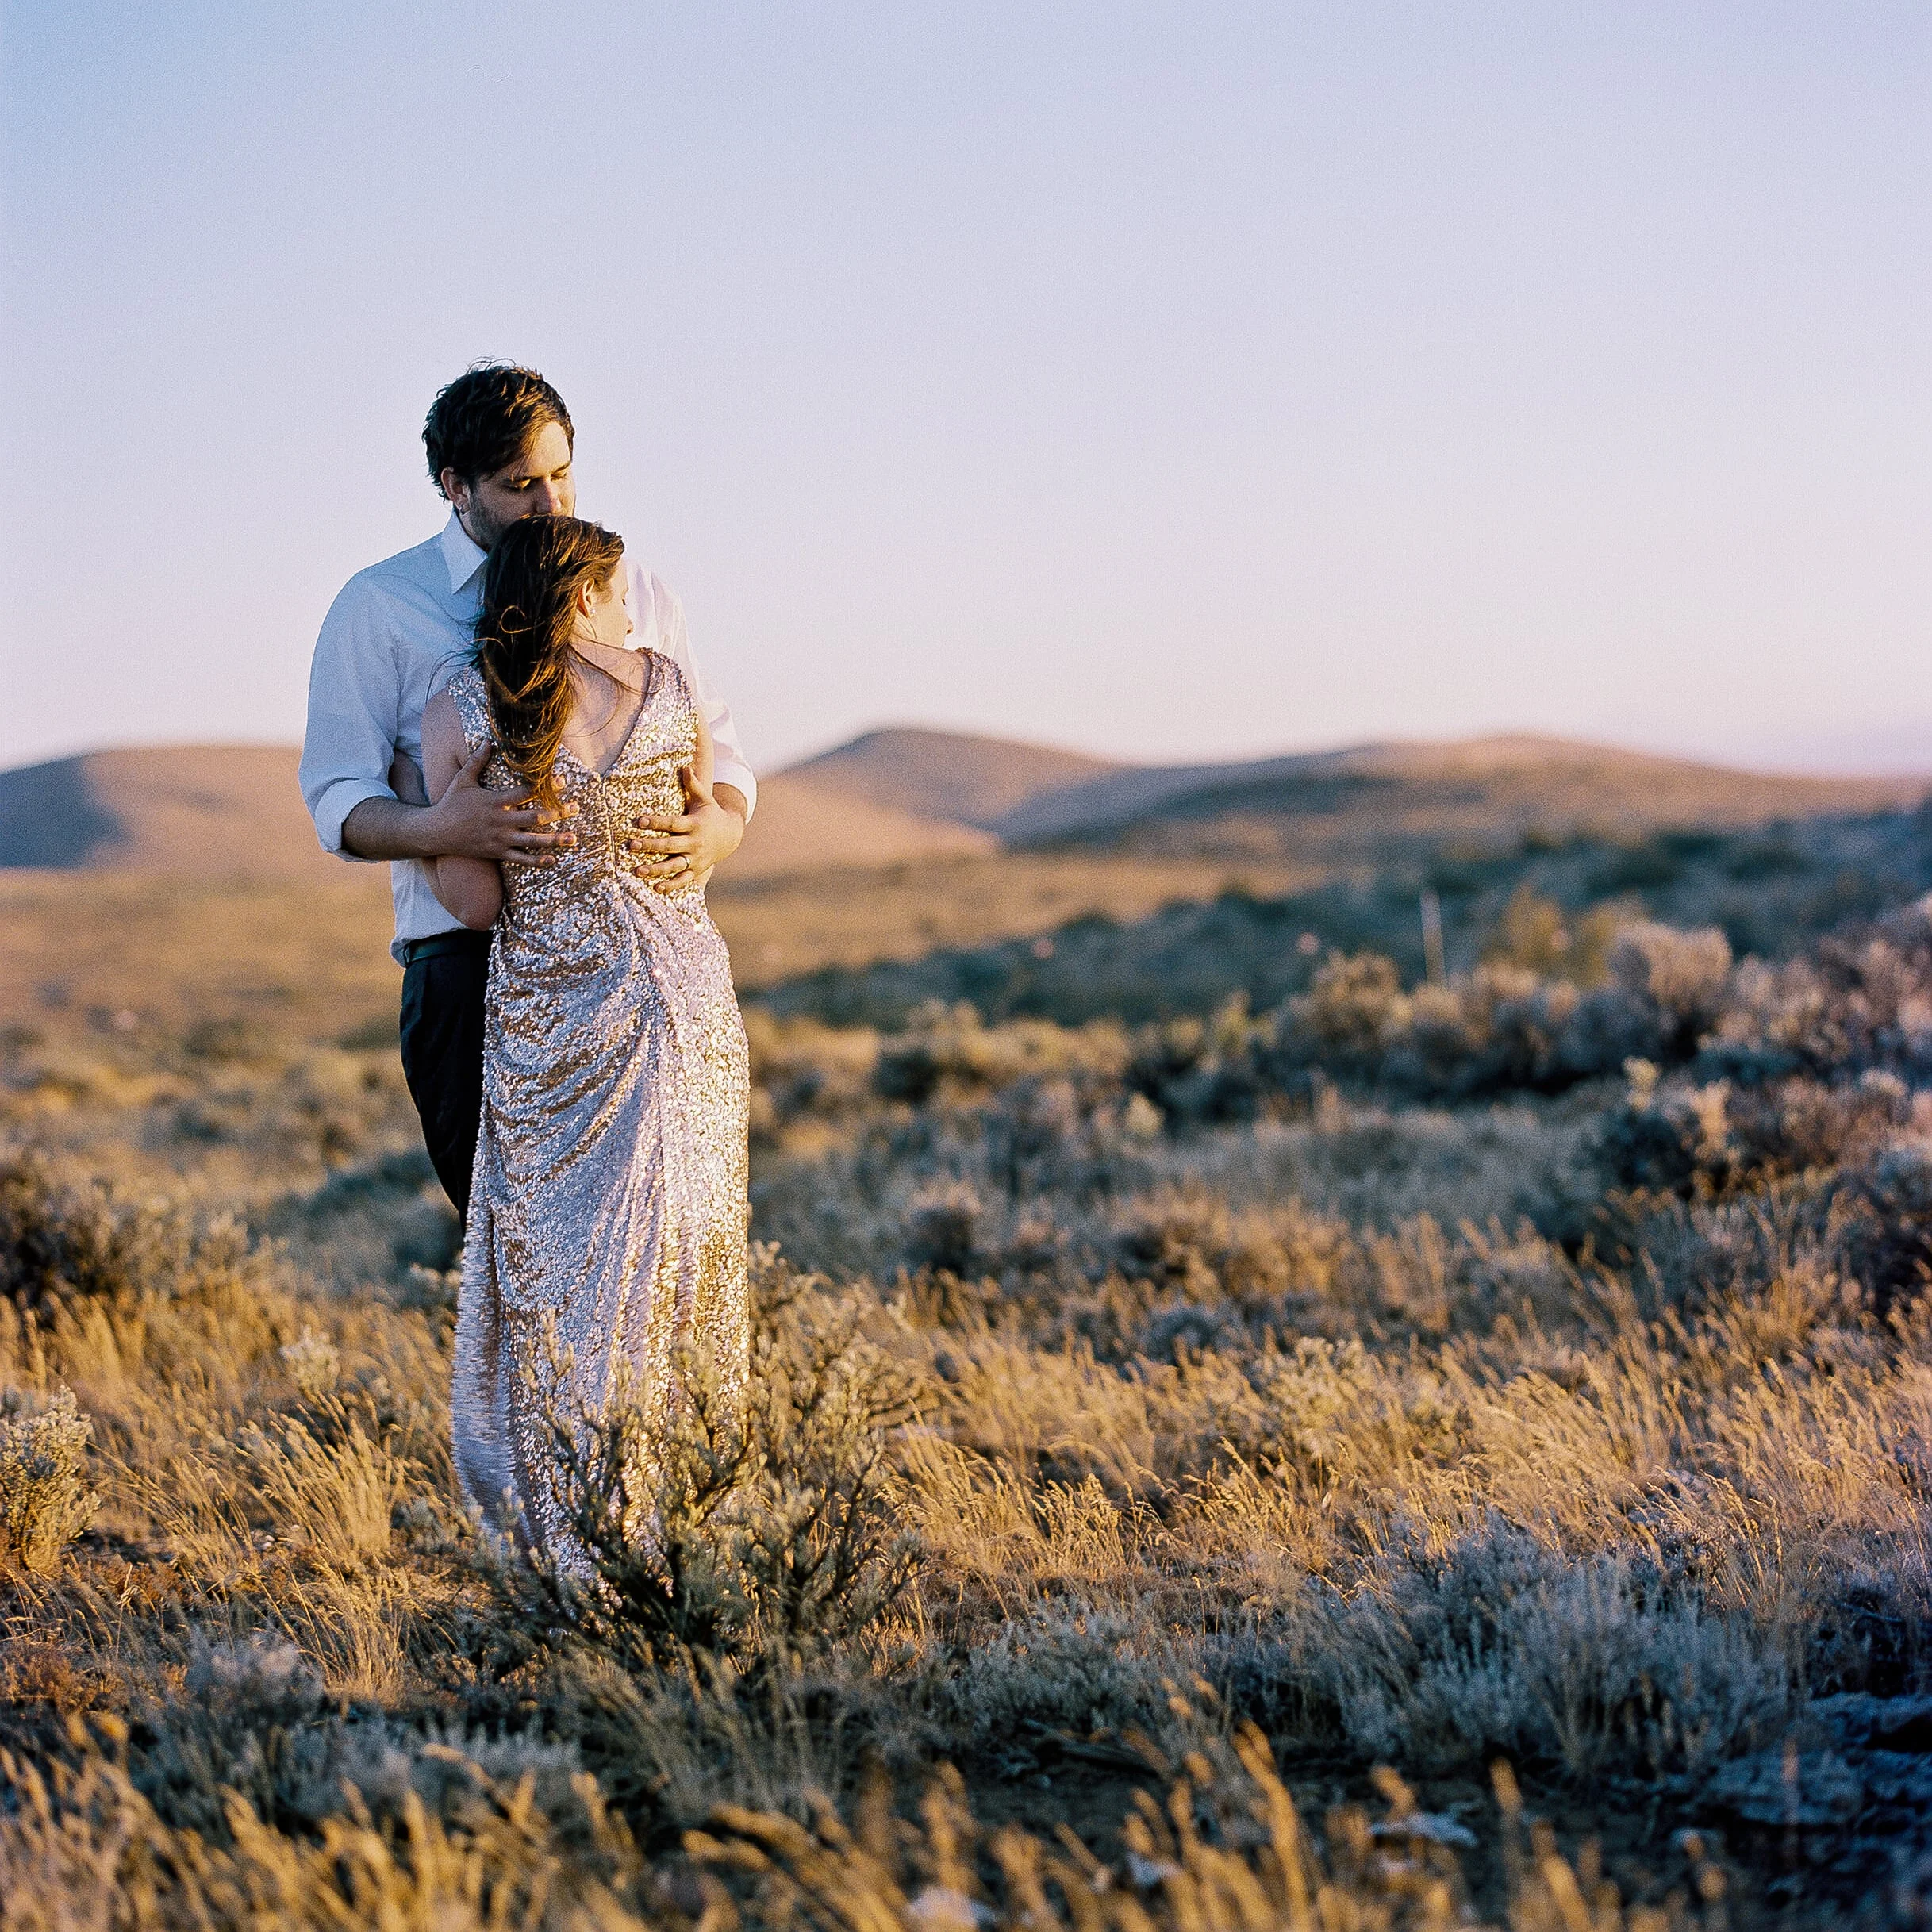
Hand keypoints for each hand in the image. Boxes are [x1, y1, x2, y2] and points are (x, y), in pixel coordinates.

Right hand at [424, 743, 578, 865]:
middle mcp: (501, 820)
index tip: (562, 781)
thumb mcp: (462, 780)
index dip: (545, 786)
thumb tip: (488, 742)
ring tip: (573, 838)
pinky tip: (553, 859)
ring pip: (532, 840)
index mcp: (495, 801)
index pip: (526, 792)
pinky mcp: (497, 852)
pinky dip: (537, 860)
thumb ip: (476, 761)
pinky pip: (520, 859)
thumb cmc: (450, 803)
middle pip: (536, 817)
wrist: (436, 832)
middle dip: (558, 812)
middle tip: (575, 808)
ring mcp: (500, 838)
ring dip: (555, 840)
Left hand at [625, 765, 743, 891]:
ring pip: (674, 865)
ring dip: (657, 869)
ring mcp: (696, 858)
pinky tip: (656, 887)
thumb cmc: (711, 814)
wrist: (730, 836)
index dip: (657, 822)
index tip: (640, 820)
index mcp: (695, 824)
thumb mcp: (704, 799)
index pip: (673, 823)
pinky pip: (683, 880)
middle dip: (651, 846)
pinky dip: (671, 885)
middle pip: (670, 845)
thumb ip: (693, 785)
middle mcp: (695, 842)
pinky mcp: (697, 870)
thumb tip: (685, 766)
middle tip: (632, 845)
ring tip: (639, 870)